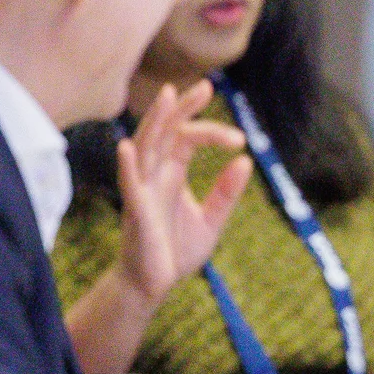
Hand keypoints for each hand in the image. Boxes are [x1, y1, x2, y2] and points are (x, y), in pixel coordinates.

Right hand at [114, 80, 250, 303]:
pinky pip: (128, 184)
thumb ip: (226, 193)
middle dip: (182, 108)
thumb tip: (246, 160)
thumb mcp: (211, 221)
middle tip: (205, 87)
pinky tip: (128, 146)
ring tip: (166, 96)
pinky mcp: (135, 212)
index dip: (211, 131)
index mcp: (171, 173)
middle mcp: (154, 175)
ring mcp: (142, 190)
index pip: (187, 137)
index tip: (240, 139)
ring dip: (155, 122)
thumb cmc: (176, 252)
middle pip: (165, 132)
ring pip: (145, 147)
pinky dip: (128, 165)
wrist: (153, 286)